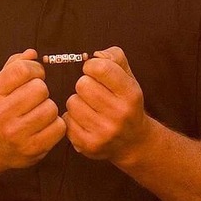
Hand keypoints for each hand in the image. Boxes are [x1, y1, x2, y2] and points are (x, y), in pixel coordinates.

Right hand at [0, 49, 65, 173]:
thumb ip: (13, 67)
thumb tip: (32, 53)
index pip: (22, 70)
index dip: (35, 69)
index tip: (35, 76)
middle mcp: (2, 113)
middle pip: (40, 88)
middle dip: (41, 91)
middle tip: (35, 98)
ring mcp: (17, 133)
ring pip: (51, 108)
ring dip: (49, 108)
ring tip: (38, 112)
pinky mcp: (32, 149)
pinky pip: (59, 127)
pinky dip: (56, 125)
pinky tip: (45, 126)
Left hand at [63, 46, 150, 164]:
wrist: (133, 141)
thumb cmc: (126, 102)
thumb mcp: (128, 76)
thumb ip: (114, 57)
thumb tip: (96, 55)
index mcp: (131, 94)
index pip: (100, 68)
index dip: (91, 66)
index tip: (94, 72)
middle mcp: (119, 114)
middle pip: (82, 85)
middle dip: (85, 85)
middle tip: (94, 93)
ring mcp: (104, 131)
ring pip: (72, 102)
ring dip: (78, 102)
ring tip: (90, 107)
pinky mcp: (89, 145)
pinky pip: (66, 120)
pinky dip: (72, 118)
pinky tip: (85, 121)